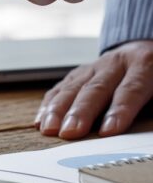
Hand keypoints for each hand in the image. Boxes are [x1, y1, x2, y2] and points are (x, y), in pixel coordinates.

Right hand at [35, 41, 152, 138]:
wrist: (144, 49)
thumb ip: (151, 99)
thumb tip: (141, 124)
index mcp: (144, 65)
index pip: (131, 90)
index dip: (119, 111)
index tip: (108, 132)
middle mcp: (115, 64)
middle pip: (95, 89)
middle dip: (80, 112)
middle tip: (70, 133)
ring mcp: (93, 67)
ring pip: (72, 88)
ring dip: (57, 110)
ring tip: (49, 129)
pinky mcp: (77, 74)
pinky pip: (60, 88)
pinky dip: (48, 105)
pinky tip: (40, 120)